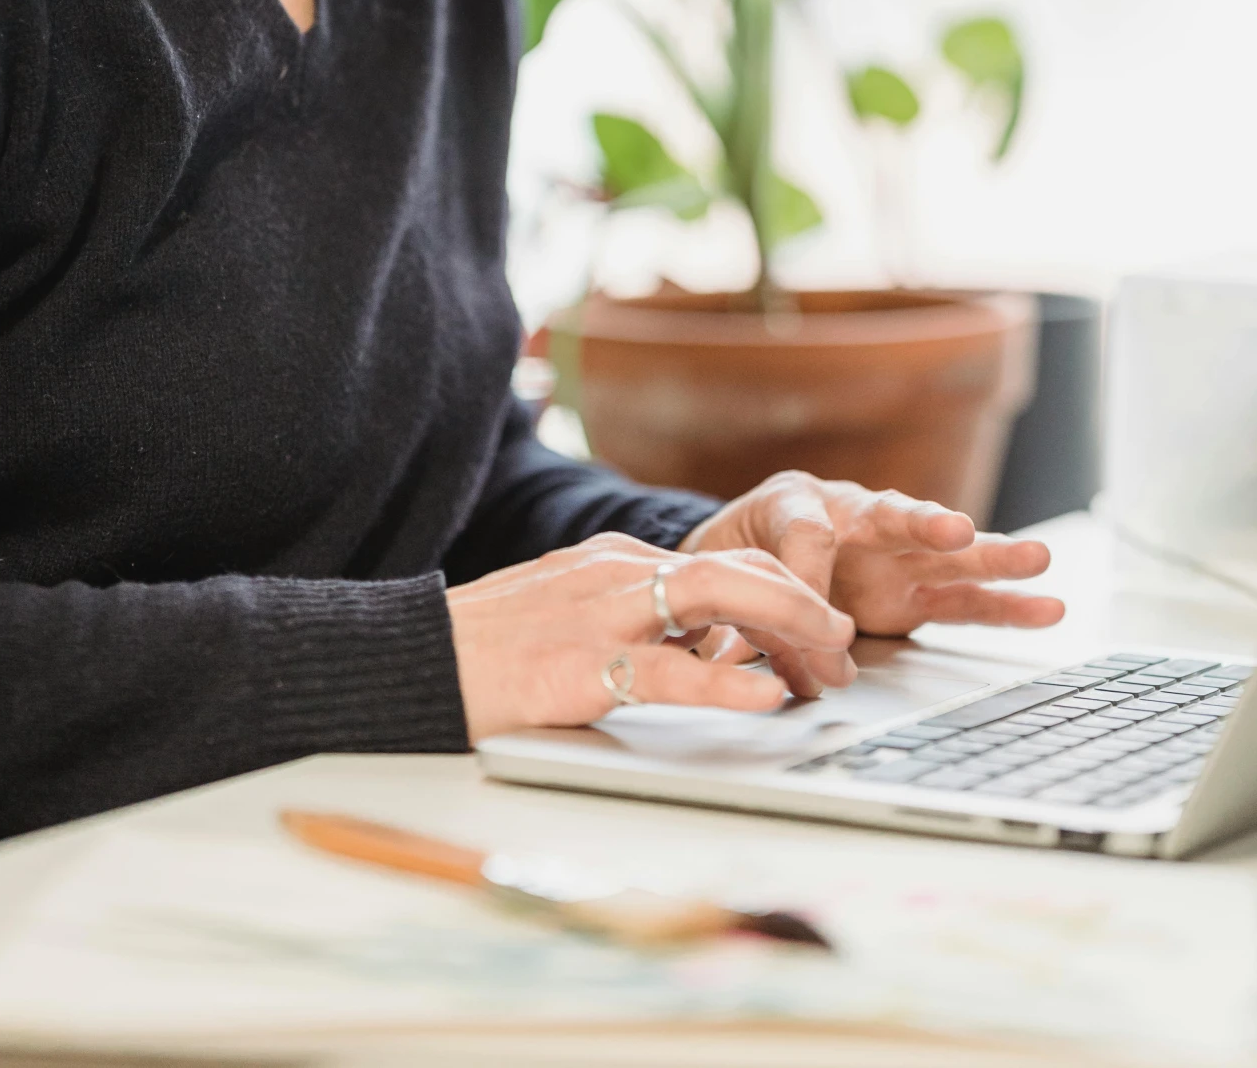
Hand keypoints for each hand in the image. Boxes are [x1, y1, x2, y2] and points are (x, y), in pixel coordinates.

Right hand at [446, 531, 854, 741]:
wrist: (409, 659)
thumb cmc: (487, 649)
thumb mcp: (570, 615)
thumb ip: (633, 626)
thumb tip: (703, 653)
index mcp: (615, 561)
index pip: (722, 560)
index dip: (785, 591)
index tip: (824, 627)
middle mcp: (615, 573)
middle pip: (732, 568)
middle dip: (802, 601)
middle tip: (846, 644)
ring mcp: (597, 614)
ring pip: (713, 599)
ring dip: (785, 623)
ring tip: (833, 654)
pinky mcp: (577, 666)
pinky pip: (667, 672)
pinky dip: (724, 682)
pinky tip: (766, 695)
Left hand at [682, 473, 1064, 697]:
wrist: (744, 554)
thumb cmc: (736, 552)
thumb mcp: (725, 572)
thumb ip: (749, 614)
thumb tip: (769, 665)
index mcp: (793, 501)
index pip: (806, 532)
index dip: (808, 577)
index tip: (808, 622)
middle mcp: (852, 516)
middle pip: (892, 515)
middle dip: (923, 526)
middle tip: (954, 532)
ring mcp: (889, 554)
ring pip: (944, 554)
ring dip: (989, 558)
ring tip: (1037, 558)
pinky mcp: (912, 591)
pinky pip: (962, 598)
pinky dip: (1003, 604)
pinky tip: (1047, 605)